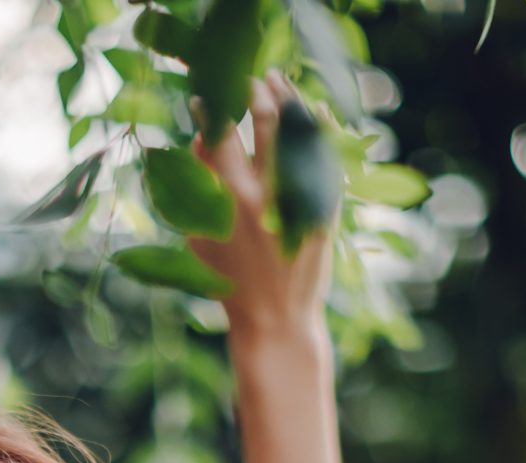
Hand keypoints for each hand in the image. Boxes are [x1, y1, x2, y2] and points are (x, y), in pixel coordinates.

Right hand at [190, 72, 332, 341]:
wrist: (276, 318)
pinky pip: (326, 156)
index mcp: (231, 197)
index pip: (222, 132)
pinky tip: (316, 110)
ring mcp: (301, 197)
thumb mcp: (200, 237)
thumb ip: (199, 187)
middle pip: (264, 120)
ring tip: (277, 80)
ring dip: (288, 98)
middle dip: (255, 92)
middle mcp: (268, 191)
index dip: (216, 107)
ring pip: (299, 130)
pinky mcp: (325, 207)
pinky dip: (321, 129)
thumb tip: (202, 139)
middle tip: (249, 80)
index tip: (211, 96)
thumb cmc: (228, 280)